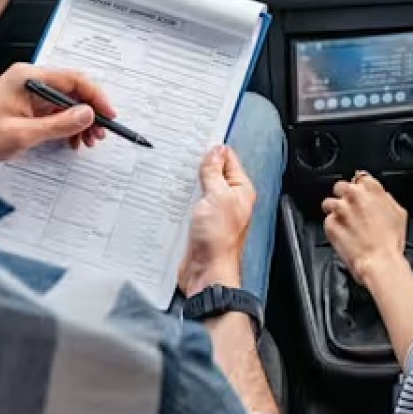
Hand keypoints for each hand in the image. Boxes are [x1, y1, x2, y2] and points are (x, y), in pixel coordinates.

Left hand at [0, 63, 116, 168]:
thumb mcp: (24, 134)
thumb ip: (59, 124)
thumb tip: (87, 114)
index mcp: (27, 77)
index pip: (73, 80)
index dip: (95, 97)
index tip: (108, 114)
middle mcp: (28, 80)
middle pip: (72, 90)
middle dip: (89, 112)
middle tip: (99, 132)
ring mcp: (27, 92)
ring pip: (66, 102)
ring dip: (80, 121)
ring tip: (87, 140)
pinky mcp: (26, 105)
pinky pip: (55, 111)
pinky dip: (67, 125)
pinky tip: (71, 139)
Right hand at [180, 145, 256, 295]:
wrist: (206, 272)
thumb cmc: (219, 241)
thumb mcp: (217, 196)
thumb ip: (214, 172)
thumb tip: (215, 152)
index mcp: (240, 190)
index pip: (228, 159)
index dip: (214, 149)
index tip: (198, 140)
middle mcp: (228, 200)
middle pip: (213, 173)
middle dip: (198, 165)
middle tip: (183, 156)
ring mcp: (213, 212)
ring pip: (199, 188)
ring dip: (188, 182)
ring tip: (175, 173)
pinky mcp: (199, 223)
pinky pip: (190, 204)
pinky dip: (181, 198)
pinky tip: (171, 194)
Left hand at [322, 172, 409, 290]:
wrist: (379, 261)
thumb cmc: (391, 241)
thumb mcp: (399, 214)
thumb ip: (386, 200)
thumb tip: (381, 197)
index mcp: (372, 189)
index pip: (361, 177)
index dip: (361, 187)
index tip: (361, 194)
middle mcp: (354, 195)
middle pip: (341, 186)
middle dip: (344, 196)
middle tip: (350, 209)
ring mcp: (340, 209)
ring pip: (329, 202)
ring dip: (335, 210)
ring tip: (344, 223)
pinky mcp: (330, 224)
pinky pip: (328, 221)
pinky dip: (333, 227)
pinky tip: (343, 234)